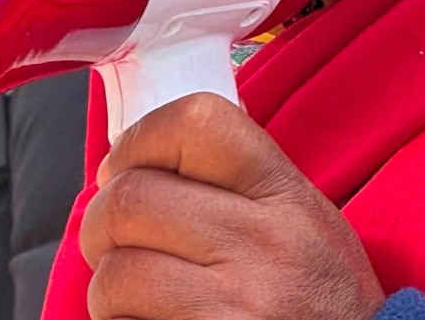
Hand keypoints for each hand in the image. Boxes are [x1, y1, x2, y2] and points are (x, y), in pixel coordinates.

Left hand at [79, 92, 385, 319]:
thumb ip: (241, 184)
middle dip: (100, 223)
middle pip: (134, 199)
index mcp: (288, 198)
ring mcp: (238, 309)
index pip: (196, 123)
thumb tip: (142, 160)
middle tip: (108, 241)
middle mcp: (266, 247)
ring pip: (118, 275)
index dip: (139, 139)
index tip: (120, 169)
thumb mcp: (306, 224)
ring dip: (109, 290)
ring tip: (134, 299)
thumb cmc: (324, 306)